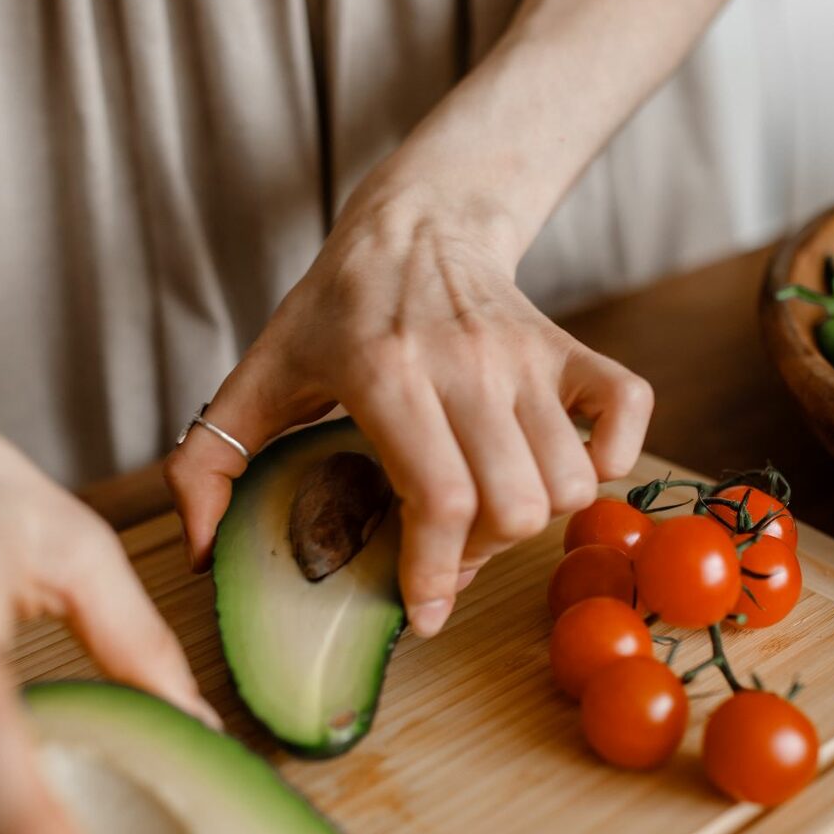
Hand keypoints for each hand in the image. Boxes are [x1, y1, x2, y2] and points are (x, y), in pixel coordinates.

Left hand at [165, 181, 653, 635]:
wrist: (415, 221)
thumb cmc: (335, 309)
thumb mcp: (259, 372)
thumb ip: (208, 462)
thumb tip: (204, 554)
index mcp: (384, 371)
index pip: (439, 495)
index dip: (437, 572)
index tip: (423, 611)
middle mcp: (465, 362)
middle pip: (514, 505)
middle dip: (482, 553)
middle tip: (446, 547)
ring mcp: (525, 354)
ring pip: (570, 481)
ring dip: (535, 517)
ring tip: (490, 507)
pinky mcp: (570, 346)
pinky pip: (629, 411)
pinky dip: (613, 457)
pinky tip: (567, 465)